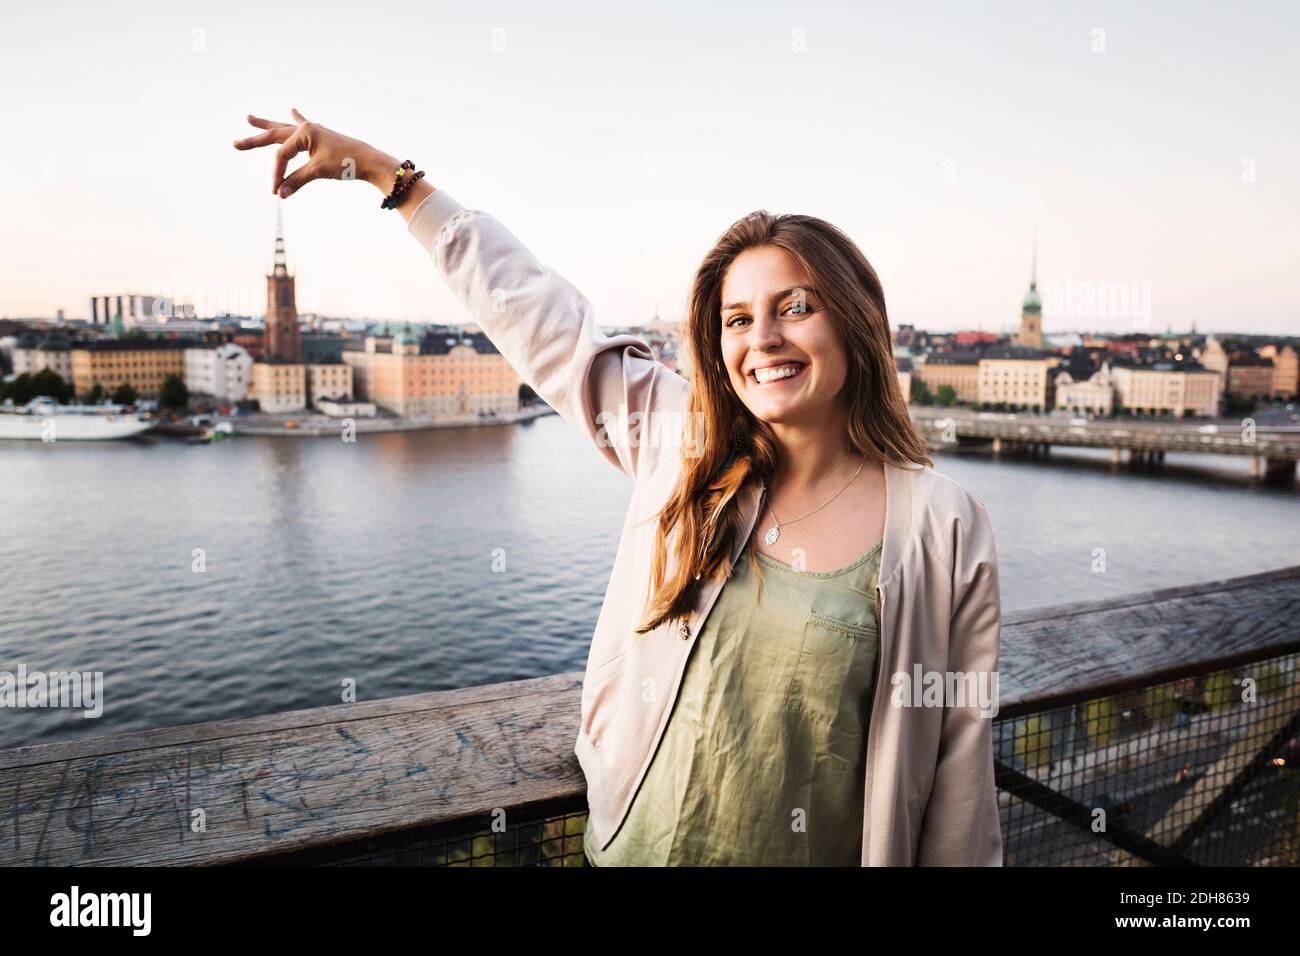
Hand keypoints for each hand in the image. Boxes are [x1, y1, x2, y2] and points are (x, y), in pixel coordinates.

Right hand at [232, 108, 396, 198]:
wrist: (370, 161)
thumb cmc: (346, 163)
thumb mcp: (318, 172)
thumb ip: (296, 181)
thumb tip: (279, 194)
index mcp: (304, 132)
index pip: (282, 155)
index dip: (277, 174)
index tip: (275, 191)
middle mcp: (307, 129)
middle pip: (275, 136)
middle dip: (254, 141)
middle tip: (234, 144)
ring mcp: (314, 132)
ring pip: (285, 129)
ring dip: (268, 125)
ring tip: (250, 118)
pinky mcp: (321, 137)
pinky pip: (305, 127)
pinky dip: (298, 119)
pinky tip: (293, 110)